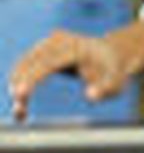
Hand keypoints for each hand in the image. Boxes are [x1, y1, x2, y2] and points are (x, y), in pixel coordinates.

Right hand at [10, 29, 127, 120]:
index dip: (33, 77)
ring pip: (25, 62)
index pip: (49, 62)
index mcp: (76, 47)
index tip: (21, 94)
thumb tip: (90, 96)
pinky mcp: (43, 47)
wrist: (112, 54)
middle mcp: (59, 40)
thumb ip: (105, 90)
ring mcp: (49, 41)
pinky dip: (21, 80)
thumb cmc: (114, 72)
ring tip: (20, 112)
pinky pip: (27, 63)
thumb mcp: (116, 83)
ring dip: (18, 84)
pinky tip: (21, 101)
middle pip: (31, 62)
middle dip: (21, 85)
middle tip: (19, 111)